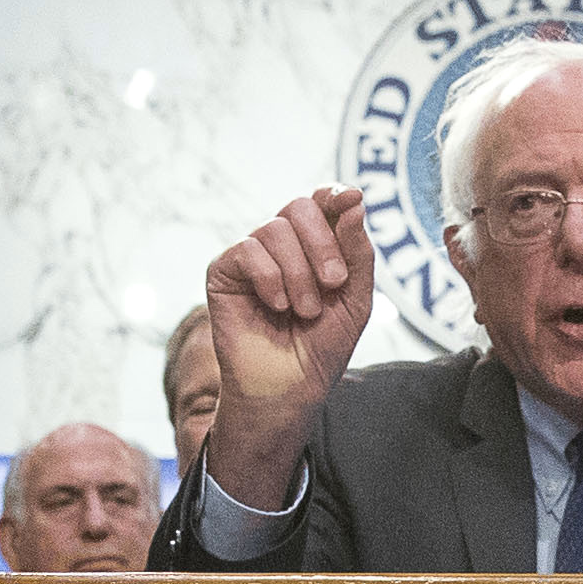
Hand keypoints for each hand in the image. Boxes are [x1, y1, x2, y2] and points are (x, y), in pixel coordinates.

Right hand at [189, 188, 382, 503]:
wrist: (290, 389)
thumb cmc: (323, 347)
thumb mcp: (356, 300)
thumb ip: (358, 252)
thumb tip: (353, 200)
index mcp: (315, 246)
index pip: (322, 201)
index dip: (335, 194)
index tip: (352, 200)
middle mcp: (282, 245)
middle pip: (299, 207)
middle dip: (323, 243)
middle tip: (334, 283)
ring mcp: (252, 257)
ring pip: (274, 228)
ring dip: (299, 273)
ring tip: (305, 311)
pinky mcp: (224, 272)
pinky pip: (247, 250)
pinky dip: (269, 277)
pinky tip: (277, 306)